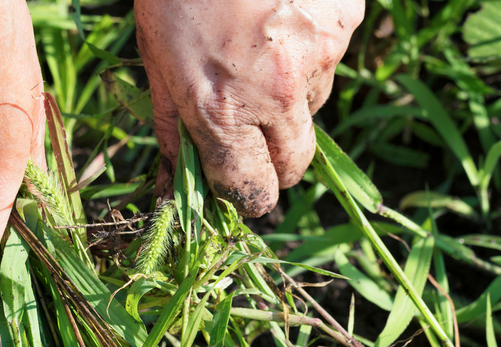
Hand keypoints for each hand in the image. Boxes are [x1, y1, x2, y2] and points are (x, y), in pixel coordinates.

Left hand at [136, 0, 362, 216]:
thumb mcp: (155, 56)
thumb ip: (172, 124)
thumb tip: (173, 183)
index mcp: (222, 110)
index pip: (252, 192)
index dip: (244, 194)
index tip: (236, 183)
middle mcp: (278, 93)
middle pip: (294, 166)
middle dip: (273, 159)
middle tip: (249, 126)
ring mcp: (320, 56)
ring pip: (312, 106)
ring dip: (289, 95)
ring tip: (256, 46)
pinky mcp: (345, 21)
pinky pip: (330, 56)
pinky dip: (308, 47)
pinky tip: (278, 14)